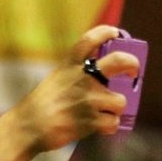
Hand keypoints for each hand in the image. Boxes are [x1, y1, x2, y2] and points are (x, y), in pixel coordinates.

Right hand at [0, 25, 139, 160]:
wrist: (27, 128)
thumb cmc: (41, 105)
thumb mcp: (56, 79)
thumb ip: (77, 74)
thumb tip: (104, 77)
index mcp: (69, 65)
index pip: (90, 39)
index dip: (106, 32)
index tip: (116, 33)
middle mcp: (82, 78)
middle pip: (119, 60)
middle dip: (132, 64)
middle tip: (134, 71)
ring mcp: (88, 99)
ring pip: (120, 101)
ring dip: (115, 110)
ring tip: (103, 114)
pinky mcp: (90, 120)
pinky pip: (113, 123)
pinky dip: (108, 127)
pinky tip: (98, 127)